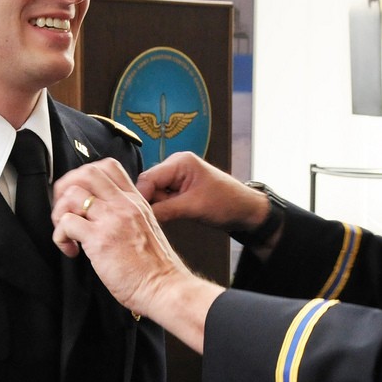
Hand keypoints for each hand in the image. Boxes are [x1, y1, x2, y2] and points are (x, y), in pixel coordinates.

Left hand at [51, 159, 222, 351]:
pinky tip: (71, 250)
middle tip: (66, 210)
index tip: (80, 197)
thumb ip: (125, 216)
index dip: (86, 177)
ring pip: (72, 194)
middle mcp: (124, 205)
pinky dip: (60, 237)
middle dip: (67, 188)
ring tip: (67, 233)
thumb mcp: (146, 228)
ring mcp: (111, 220)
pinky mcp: (99, 239)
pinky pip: (66, 223)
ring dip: (60, 213)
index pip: (109, 167)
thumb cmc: (155, 268)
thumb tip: (98, 217)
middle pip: (87, 172)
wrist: (164, 287)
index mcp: (135, 201)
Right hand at [138, 152, 269, 230]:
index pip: (148, 178)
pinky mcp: (179, 191)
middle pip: (148, 186)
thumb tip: (140, 216)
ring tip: (171, 217)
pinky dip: (163, 211)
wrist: (246, 211)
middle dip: (150, 203)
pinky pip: (162, 201)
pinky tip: (170, 218)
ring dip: (158, 208)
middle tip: (156, 219)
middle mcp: (175, 166)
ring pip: (154, 195)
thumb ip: (164, 210)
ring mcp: (176, 179)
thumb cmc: (227, 203)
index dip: (140, 197)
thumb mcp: (193, 207)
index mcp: (179, 162)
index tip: (135, 215)